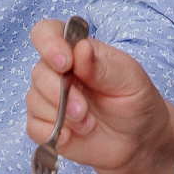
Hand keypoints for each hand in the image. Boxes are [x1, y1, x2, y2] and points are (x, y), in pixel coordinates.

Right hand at [24, 22, 173, 173]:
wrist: (139, 139)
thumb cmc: (135, 100)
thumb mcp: (128, 78)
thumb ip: (102, 66)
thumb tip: (80, 48)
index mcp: (77, 51)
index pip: (47, 34)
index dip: (49, 44)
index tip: (65, 63)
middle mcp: (58, 72)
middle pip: (39, 72)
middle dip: (59, 92)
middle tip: (83, 109)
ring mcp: (51, 99)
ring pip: (34, 100)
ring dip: (60, 115)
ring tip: (88, 124)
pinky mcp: (47, 126)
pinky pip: (33, 127)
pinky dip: (50, 133)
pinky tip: (69, 136)